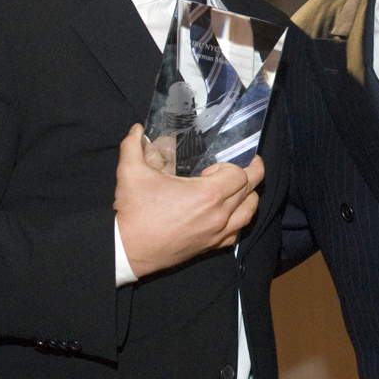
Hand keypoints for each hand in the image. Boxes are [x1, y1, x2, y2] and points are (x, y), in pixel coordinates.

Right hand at [114, 123, 262, 275]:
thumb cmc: (133, 212)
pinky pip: (236, 234)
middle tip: (248, 165)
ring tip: (240, 189)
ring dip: (249, 198)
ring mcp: (216, 233)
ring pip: (248, 213)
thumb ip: (133, 145)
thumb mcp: (130, 171)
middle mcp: (218, 215)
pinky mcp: (209, 247)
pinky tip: (229, 215)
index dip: (231, 165)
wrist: (126, 250)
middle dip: (251, 174)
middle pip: (250, 191)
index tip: (213, 166)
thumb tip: (137, 129)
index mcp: (207, 195)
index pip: (240, 175)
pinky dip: (239, 222)